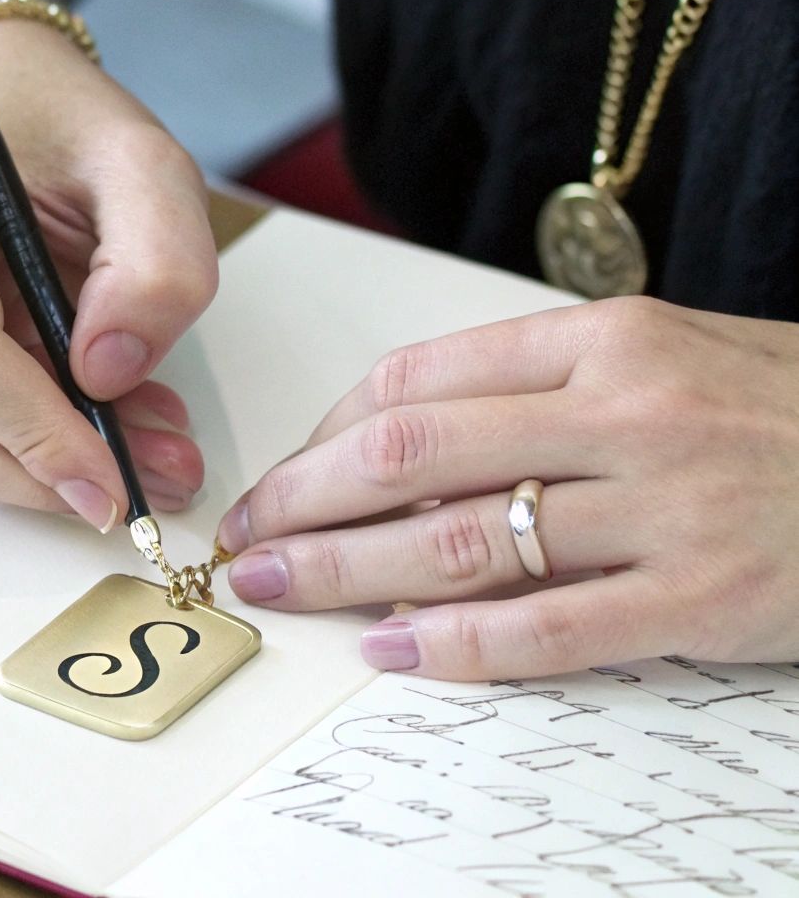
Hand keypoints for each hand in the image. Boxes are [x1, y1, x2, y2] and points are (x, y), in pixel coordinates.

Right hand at [0, 19, 216, 528]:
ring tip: (127, 437)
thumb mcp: (137, 158)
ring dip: (21, 462)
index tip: (114, 481)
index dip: (36, 436)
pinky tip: (68, 407)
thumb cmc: (45, 118)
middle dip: (32, 469)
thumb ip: (157, 259)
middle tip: (138, 481)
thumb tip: (109, 373)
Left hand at [219, 296, 798, 678]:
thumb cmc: (791, 409)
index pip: (420, 377)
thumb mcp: (674, 352)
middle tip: (245, 537)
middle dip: (304, 500)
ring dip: (346, 571)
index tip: (287, 471)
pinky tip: (394, 650)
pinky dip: (455, 644)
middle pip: (411, 454)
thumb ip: (547, 381)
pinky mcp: (704, 600)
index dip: (327, 431)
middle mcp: (626, 412)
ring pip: (458, 539)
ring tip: (278, 590)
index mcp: (608, 338)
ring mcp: (666, 508)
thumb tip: (407, 435)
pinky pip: (546, 628)